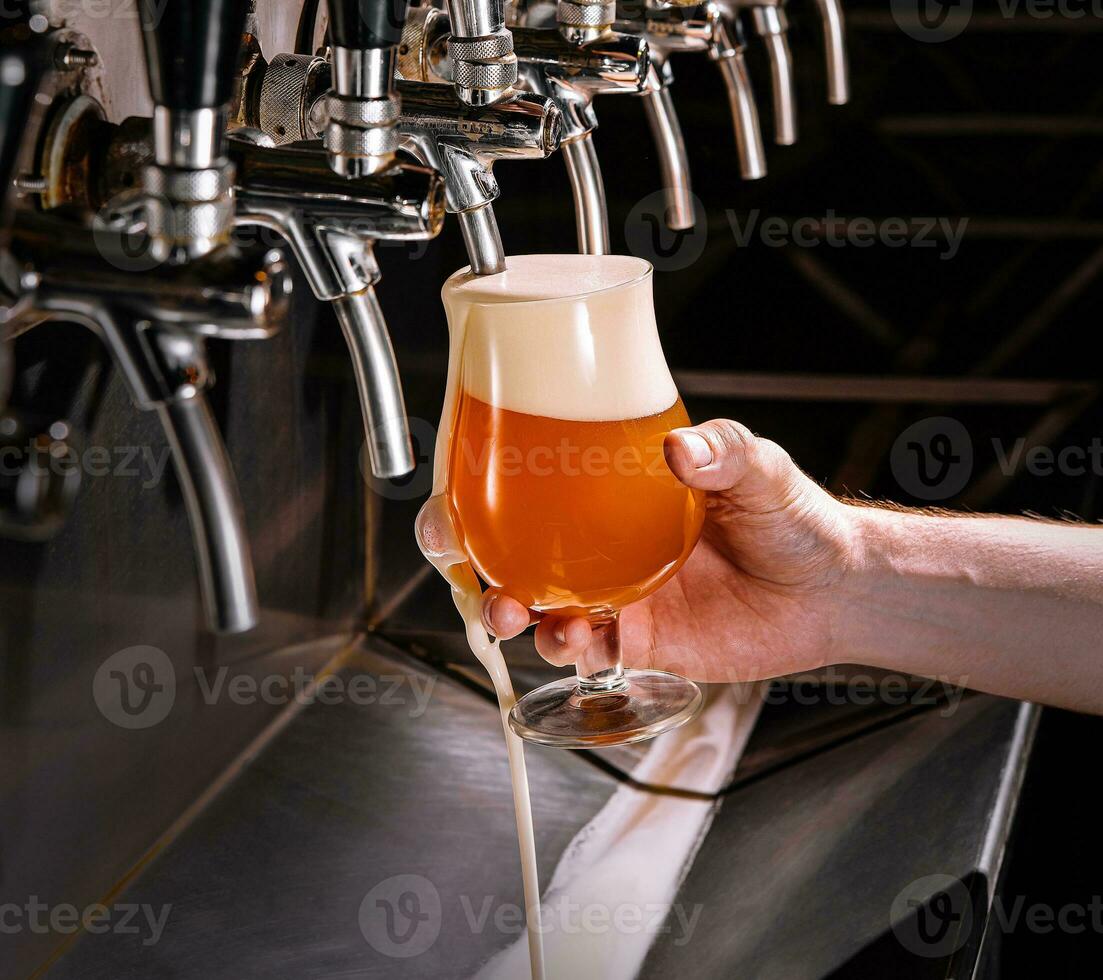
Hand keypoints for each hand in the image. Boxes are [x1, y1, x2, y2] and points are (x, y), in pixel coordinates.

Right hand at [481, 419, 857, 682]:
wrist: (832, 588)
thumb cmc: (792, 517)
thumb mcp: (759, 467)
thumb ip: (723, 450)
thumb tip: (679, 448)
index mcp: (612, 498)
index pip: (529, 492)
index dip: (475, 496)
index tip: (450, 500)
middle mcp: (602, 548)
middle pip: (512, 554)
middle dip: (469, 562)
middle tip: (461, 564)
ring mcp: (618, 597)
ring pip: (539, 608)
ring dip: (511, 612)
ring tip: (516, 613)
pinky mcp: (641, 643)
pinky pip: (588, 651)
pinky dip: (569, 648)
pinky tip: (578, 639)